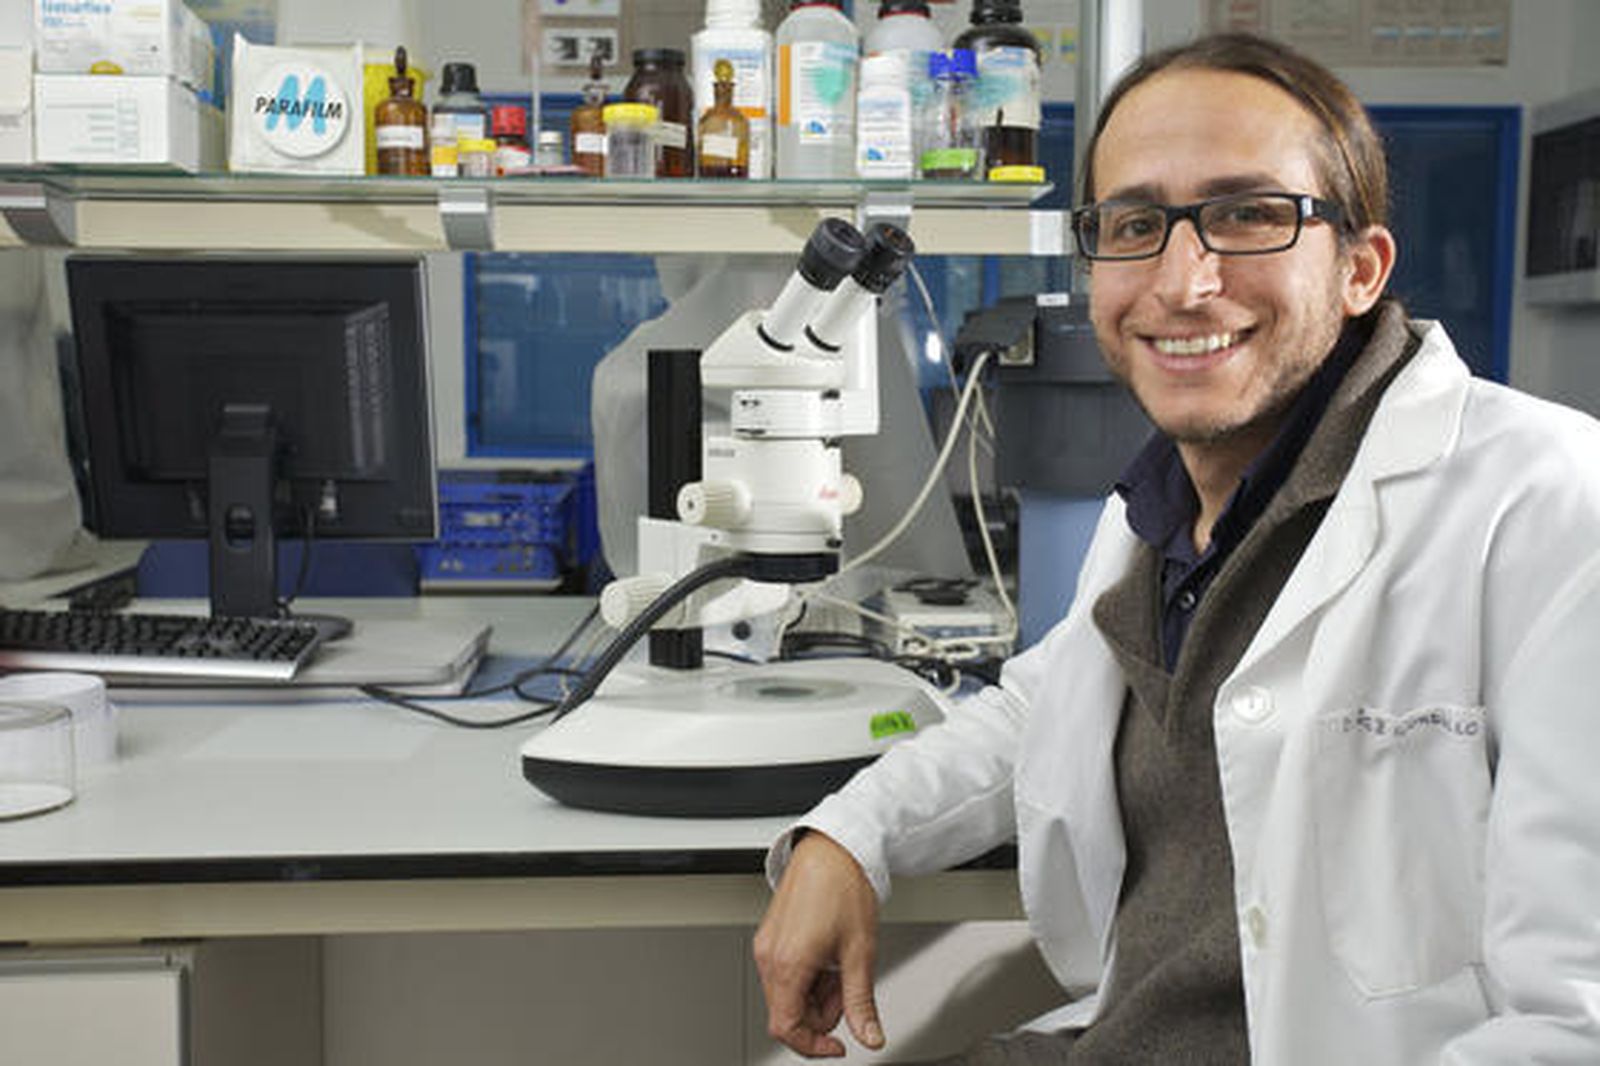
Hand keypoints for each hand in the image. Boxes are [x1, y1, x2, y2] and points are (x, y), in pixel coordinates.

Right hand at [753, 831, 885, 1057]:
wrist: (832, 849)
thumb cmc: (843, 888)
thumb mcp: (860, 952)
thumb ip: (861, 1002)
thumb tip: (870, 1036)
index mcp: (788, 964)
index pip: (786, 1028)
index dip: (814, 1045)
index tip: (838, 1045)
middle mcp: (769, 956)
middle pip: (787, 1013)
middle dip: (821, 1012)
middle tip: (847, 988)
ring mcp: (766, 945)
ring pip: (786, 994)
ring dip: (816, 993)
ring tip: (840, 964)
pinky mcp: (769, 937)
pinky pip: (784, 973)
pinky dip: (807, 976)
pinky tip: (827, 955)